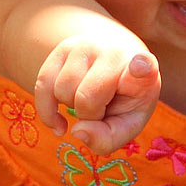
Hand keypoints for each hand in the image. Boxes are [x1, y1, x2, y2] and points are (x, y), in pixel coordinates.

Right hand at [35, 35, 160, 153]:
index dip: (142, 67)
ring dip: (70, 106)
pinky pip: (42, 85)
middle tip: (102, 109)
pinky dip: (47, 111)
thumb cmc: (123, 101)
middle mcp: (115, 53)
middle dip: (88, 115)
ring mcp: (87, 46)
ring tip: (88, 101)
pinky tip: (59, 121)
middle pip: (86, 97)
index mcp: (143, 74)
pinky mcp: (63, 48)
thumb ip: (108, 139)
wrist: (111, 68)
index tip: (143, 65)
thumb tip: (78, 131)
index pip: (143, 66)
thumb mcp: (126, 126)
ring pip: (62, 90)